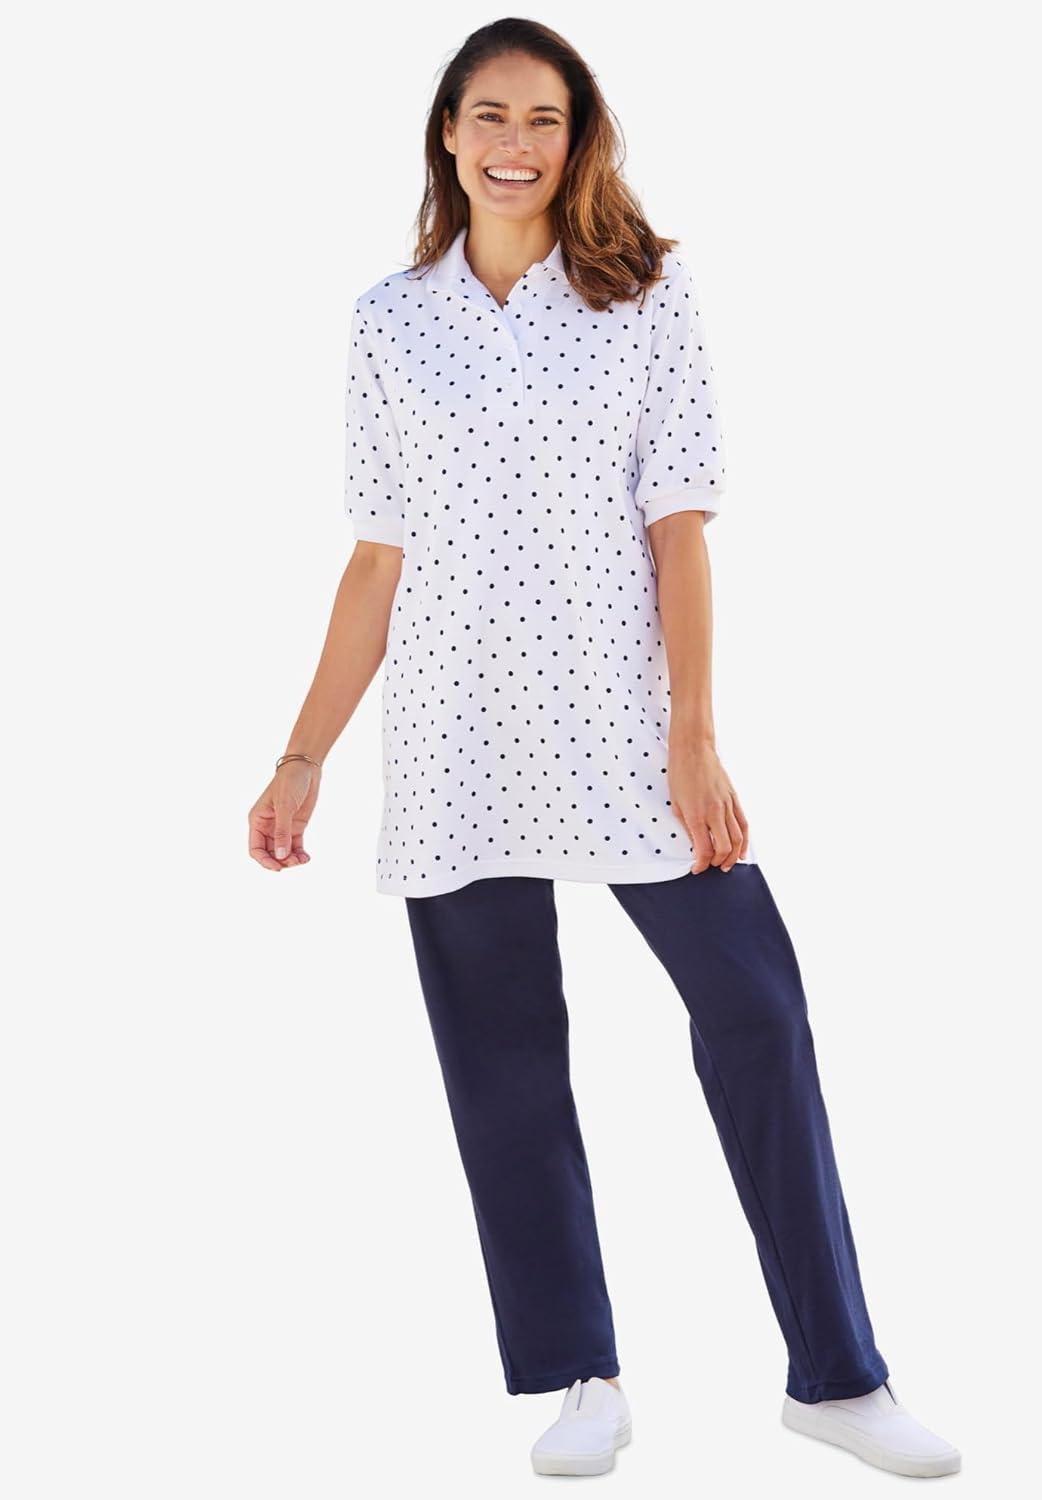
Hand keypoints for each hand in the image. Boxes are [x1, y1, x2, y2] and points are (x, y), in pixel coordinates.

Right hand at [248, 760, 320, 870]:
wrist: (305, 768)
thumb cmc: (290, 782)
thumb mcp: (285, 806)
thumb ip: (282, 832)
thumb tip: (280, 856)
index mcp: (257, 821)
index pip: (255, 849)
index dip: (264, 861)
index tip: (278, 867)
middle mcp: (267, 827)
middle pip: (269, 853)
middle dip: (280, 861)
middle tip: (294, 862)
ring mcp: (282, 828)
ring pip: (282, 852)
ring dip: (290, 860)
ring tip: (302, 860)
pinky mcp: (295, 827)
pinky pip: (294, 846)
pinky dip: (299, 854)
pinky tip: (306, 858)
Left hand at [667, 739, 749, 873]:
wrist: (693, 751)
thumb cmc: (680, 775)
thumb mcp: (675, 804)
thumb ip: (686, 826)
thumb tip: (695, 844)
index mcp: (696, 815)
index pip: (704, 850)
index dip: (702, 864)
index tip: (697, 869)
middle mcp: (714, 812)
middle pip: (724, 848)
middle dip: (719, 863)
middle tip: (713, 867)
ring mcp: (727, 805)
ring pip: (738, 838)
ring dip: (733, 856)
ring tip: (728, 864)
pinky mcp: (734, 799)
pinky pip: (744, 824)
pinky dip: (745, 840)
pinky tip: (741, 850)